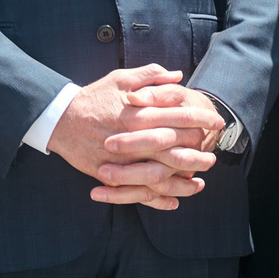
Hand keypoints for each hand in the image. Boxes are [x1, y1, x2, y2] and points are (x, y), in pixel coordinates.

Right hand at [45, 66, 215, 208]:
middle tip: (213, 156)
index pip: (180, 116)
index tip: (217, 122)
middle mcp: (135, 138)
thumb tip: (178, 76)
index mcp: (140, 113)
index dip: (202, 119)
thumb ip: (151, 76)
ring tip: (200, 182)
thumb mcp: (121, 79)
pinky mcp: (111, 176)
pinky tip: (174, 201)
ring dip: (183, 181)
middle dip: (198, 153)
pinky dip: (158, 200)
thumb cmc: (94, 97)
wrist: (61, 120)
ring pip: (161, 175)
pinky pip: (138, 193)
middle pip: (175, 149)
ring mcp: (123, 160)